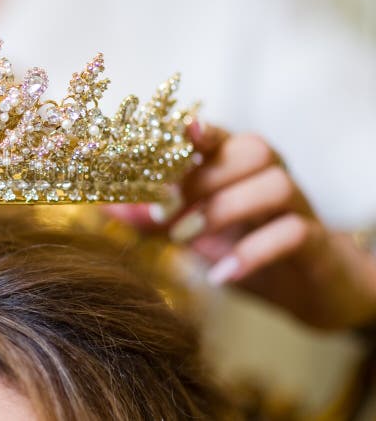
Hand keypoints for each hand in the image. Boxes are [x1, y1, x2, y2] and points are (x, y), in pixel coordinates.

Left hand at [169, 122, 375, 329]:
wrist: (307, 289)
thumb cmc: (241, 247)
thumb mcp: (191, 231)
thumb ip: (150, 217)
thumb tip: (104, 206)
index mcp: (239, 163)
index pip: (220, 134)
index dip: (195, 132)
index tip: (166, 140)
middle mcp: (272, 175)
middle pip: (250, 150)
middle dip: (199, 178)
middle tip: (160, 213)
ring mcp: (299, 206)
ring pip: (275, 184)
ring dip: (224, 208)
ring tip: (184, 238)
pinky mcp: (316, 242)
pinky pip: (293, 233)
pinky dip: (253, 253)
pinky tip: (221, 275)